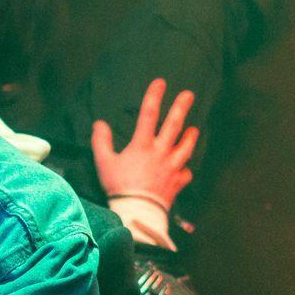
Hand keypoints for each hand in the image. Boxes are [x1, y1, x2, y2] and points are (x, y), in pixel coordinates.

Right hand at [91, 77, 196, 211]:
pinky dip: (186, 170)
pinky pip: (186, 174)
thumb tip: (99, 123)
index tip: (161, 82)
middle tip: (189, 94)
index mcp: (142, 145)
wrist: (136, 212)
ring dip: (191, 137)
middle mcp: (160, 153)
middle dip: (181, 107)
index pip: (149, 114)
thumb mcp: (104, 163)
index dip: (154, 96)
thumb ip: (101, 141)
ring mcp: (172, 168)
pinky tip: (186, 168)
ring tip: (195, 129)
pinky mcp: (177, 183)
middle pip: (174, 125)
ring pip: (186, 147)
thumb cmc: (119, 187)